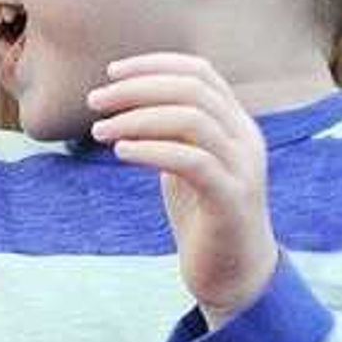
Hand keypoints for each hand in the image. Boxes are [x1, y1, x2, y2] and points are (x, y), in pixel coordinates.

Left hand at [88, 52, 276, 320]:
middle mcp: (246, 139)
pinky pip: (192, 161)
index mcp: (236, 124)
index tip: (112, 73)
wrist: (236, 276)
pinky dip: (152, 150)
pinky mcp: (231, 200)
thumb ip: (173, 131)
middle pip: (193, 89)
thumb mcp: (186, 163)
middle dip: (137, 89)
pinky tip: (121, 153)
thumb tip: (131, 100)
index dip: (154, 64)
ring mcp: (243, 169)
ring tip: (100, 131)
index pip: (200, 72)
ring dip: (138, 119)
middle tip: (95, 102)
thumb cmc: (204, 217)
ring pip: (192, 119)